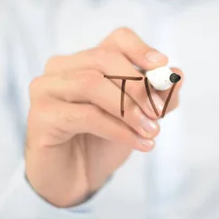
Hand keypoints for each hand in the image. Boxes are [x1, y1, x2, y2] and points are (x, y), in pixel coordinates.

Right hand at [25, 27, 183, 207]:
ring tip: (152, 131)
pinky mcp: (40, 116)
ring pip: (91, 83)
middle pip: (104, 59)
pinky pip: (84, 115)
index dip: (141, 49)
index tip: (162, 66)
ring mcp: (45, 89)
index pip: (117, 39)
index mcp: (86, 60)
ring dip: (128, 108)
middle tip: (159, 112)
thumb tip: (178, 75)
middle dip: (138, 85)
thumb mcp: (139, 117)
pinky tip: (138, 143)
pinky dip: (117, 129)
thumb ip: (158, 97)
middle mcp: (61, 67)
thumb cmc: (103, 141)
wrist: (74, 179)